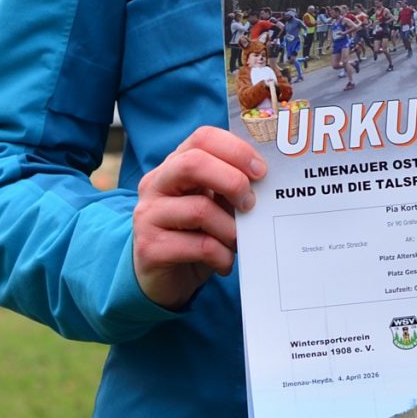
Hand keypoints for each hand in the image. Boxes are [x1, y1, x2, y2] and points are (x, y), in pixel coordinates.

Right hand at [133, 125, 266, 309]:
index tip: (261, 171)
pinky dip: (223, 255)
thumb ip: (231, 187)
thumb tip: (268, 178)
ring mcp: (148, 216)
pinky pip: (200, 246)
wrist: (165, 279)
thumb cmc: (197, 235)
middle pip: (193, 164)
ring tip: (237, 242)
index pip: (203, 138)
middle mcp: (156, 185)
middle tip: (250, 204)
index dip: (236, 150)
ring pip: (200, 210)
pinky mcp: (150, 249)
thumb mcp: (215, 205)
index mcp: (175, 165)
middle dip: (232, 181)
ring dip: (231, 229)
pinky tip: (224, 262)